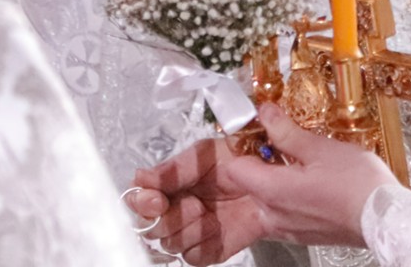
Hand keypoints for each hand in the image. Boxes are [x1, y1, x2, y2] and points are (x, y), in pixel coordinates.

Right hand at [128, 136, 264, 265]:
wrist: (273, 177)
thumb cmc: (240, 158)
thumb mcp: (205, 155)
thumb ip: (173, 169)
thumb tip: (140, 179)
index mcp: (170, 183)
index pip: (137, 199)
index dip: (142, 203)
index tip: (157, 200)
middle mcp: (176, 208)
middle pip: (149, 227)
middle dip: (171, 218)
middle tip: (196, 204)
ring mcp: (191, 230)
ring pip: (169, 244)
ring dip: (189, 230)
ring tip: (211, 215)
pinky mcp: (209, 248)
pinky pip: (193, 256)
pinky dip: (204, 245)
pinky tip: (219, 229)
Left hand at [199, 103, 397, 251]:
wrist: (384, 218)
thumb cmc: (357, 185)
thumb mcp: (321, 148)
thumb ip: (287, 132)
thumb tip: (267, 114)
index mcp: (272, 191)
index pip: (234, 169)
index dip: (243, 147)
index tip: (258, 133)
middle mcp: (273, 214)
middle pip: (249, 184)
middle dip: (262, 162)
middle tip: (284, 143)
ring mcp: (287, 228)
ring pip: (266, 199)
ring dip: (277, 180)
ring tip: (302, 163)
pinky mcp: (302, 234)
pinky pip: (283, 212)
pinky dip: (291, 196)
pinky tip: (314, 183)